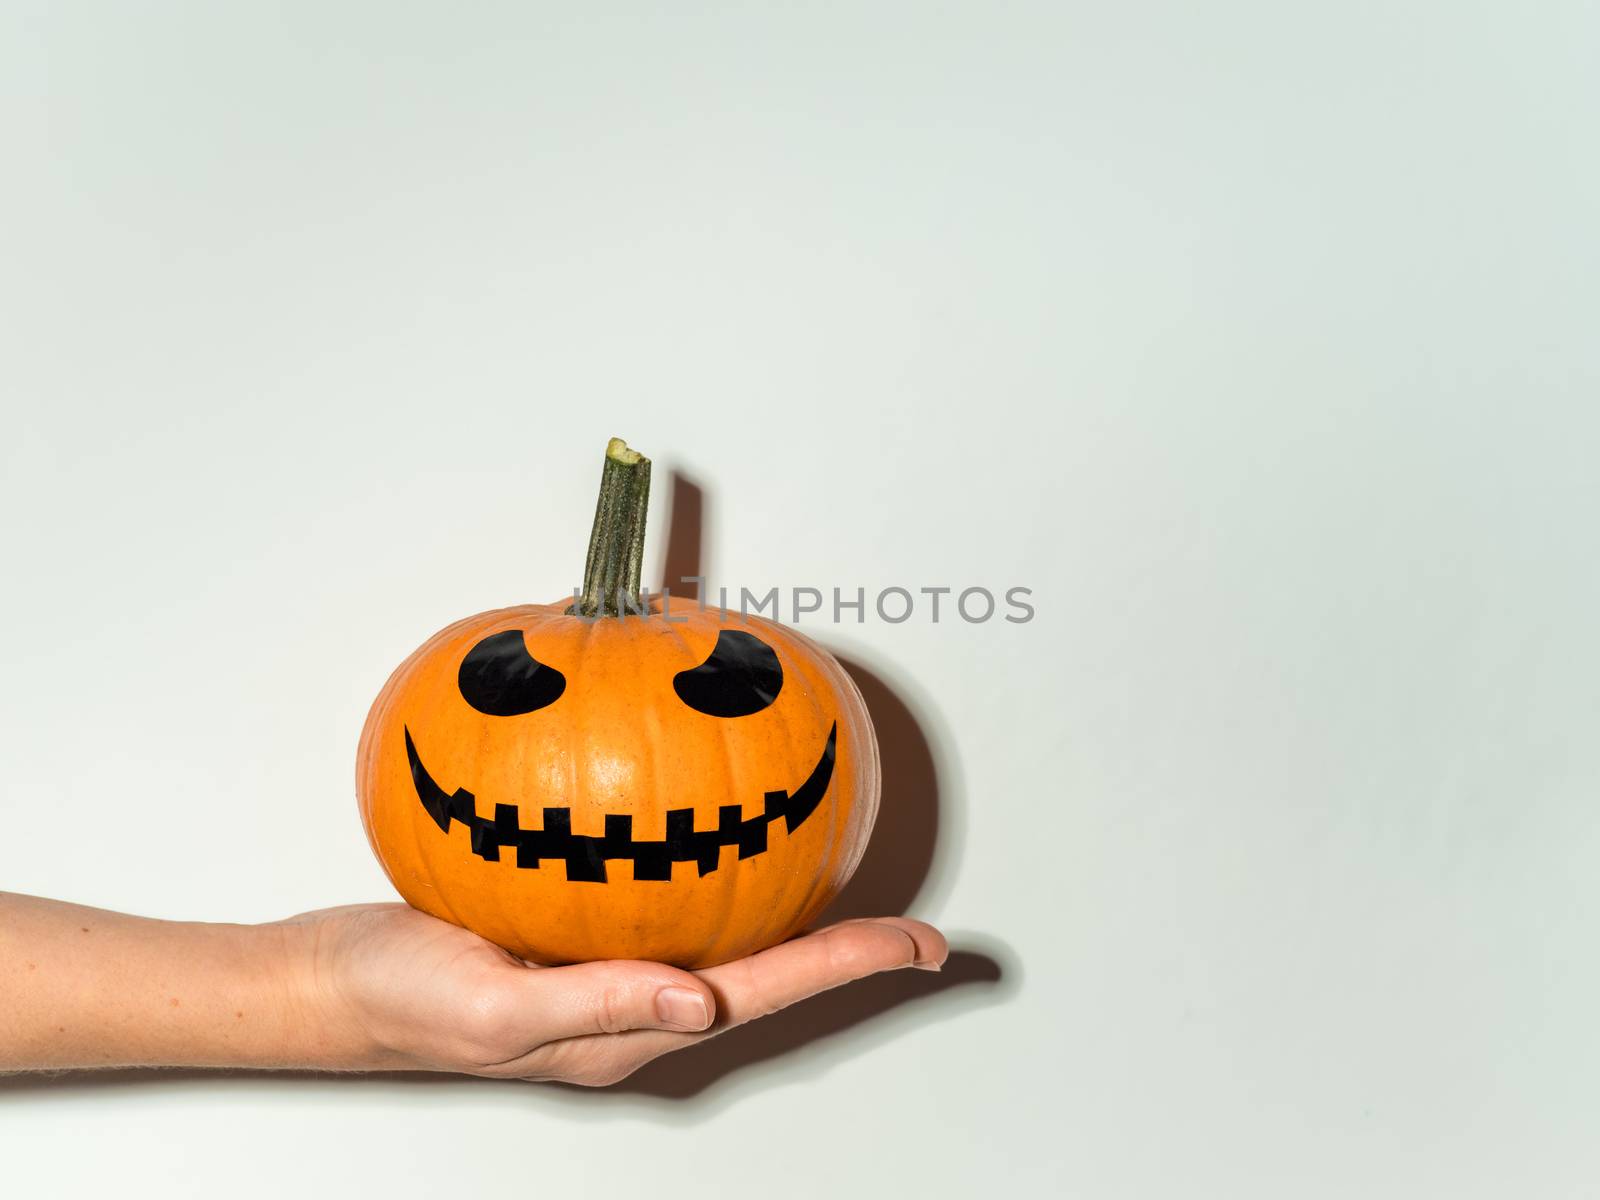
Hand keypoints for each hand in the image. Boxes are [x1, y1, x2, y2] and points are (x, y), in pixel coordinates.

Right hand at [287, 903, 946, 1085]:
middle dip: (844, 950)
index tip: (921, 943)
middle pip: (765, 973)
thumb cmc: (400, 1002)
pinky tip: (713, 820)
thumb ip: (598, 1005)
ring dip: (791, 912)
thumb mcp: (495, 1012)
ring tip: (842, 866)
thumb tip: (703, 1003)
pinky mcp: (580, 932)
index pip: (762, 994)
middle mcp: (636, 1004)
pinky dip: (710, 867)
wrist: (332, 981)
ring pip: (724, 937)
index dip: (847, 965)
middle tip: (915, 927)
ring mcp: (610, 967)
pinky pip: (667, 899)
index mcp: (627, 1032)